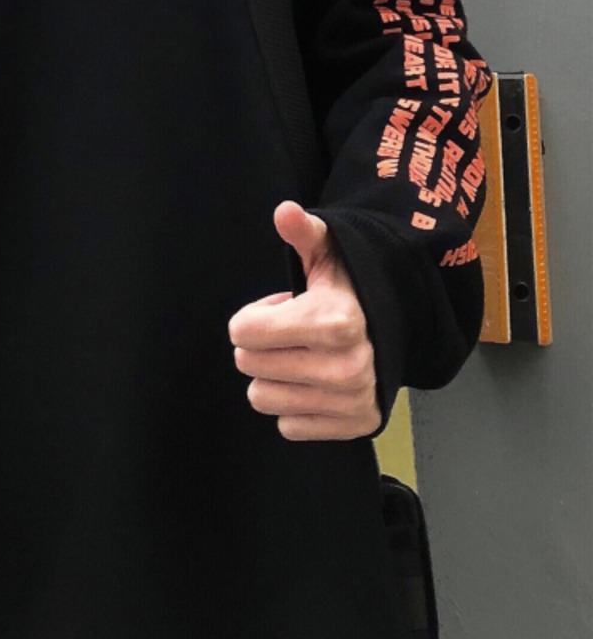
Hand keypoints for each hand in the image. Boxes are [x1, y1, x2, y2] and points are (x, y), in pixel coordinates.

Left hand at [227, 200, 381, 440]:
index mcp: (333, 321)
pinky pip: (287, 426)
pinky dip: (295, 407)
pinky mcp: (355, 426)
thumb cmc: (347, 292)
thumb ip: (303, 232)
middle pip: (247, 364)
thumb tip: (285, 212)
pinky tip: (315, 383)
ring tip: (303, 356)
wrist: (395, 330)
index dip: (254, 317)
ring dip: (274, 378)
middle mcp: (345, 366)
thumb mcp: (327, 256)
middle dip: (261, 345)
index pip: (242, 331)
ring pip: (261, 398)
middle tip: (293, 334)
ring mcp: (351, 400)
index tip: (280, 309)